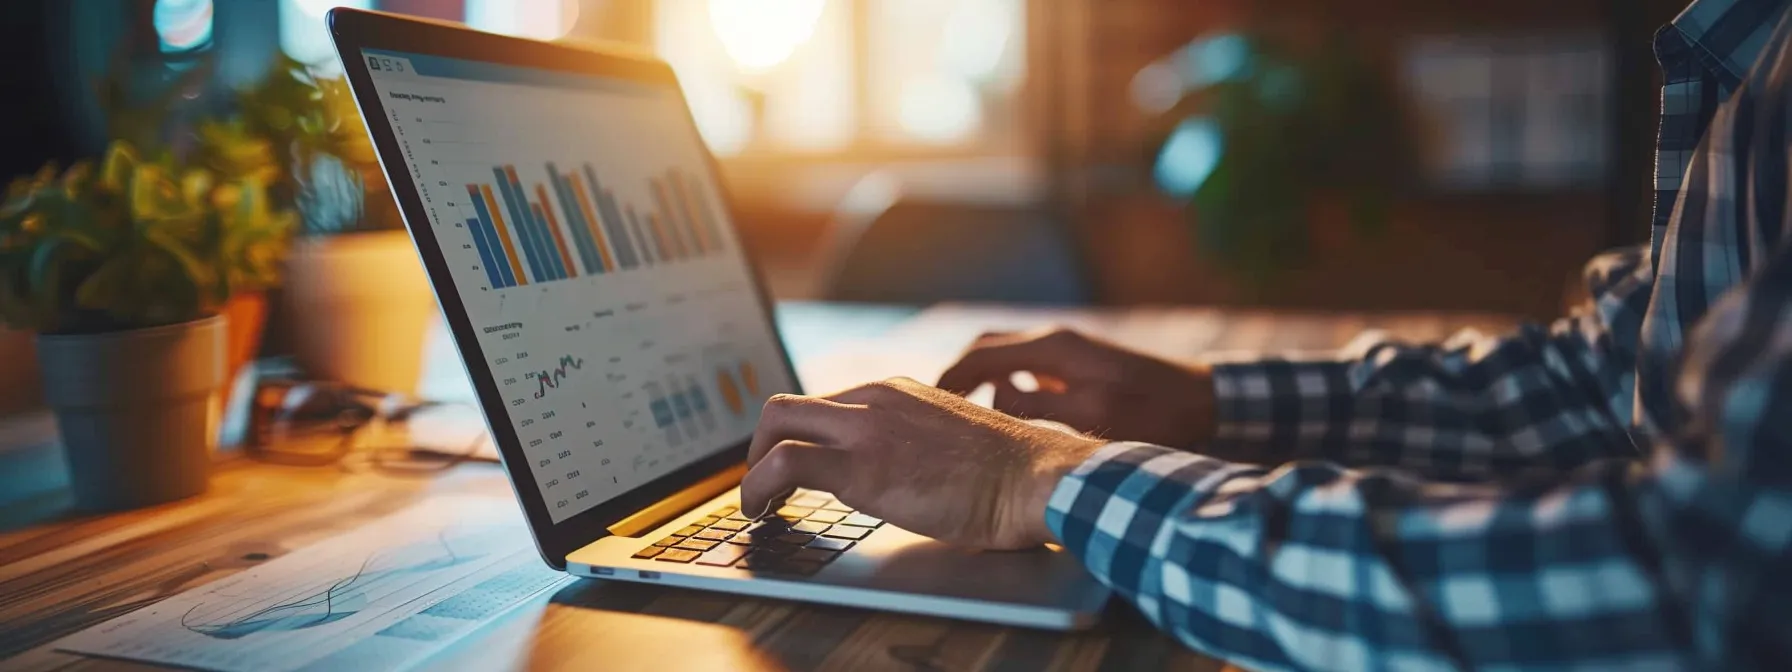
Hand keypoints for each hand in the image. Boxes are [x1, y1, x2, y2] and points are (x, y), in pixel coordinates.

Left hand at [741, 378, 1104, 549]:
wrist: (1036, 477)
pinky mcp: (861, 467)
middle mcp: (876, 399)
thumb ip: (920, 445)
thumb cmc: (1013, 474)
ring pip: (776, 425)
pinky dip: (758, 488)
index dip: (800, 437)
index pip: (826, 403)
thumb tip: (906, 474)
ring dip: (755, 468)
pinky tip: (761, 512)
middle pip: (788, 406)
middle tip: (765, 483)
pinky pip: (784, 464)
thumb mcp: (955, 442)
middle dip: (763, 445)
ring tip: (758, 504)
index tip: (793, 466)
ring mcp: (866, 429)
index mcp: (898, 392)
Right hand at [936, 328, 1216, 447]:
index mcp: (1054, 347)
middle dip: (956, 377)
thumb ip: (1040, 405)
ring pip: (1003, 357)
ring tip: (961, 417)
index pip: (981, 354)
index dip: (949, 380)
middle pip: (985, 348)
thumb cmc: (1156, 412)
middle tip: (934, 412)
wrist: (1204, 402)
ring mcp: (1066, 354)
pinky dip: (1002, 387)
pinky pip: (1024, 371)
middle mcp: (1055, 341)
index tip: (926, 408)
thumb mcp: (1095, 413)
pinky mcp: (1076, 368)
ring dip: (979, 381)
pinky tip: (1002, 418)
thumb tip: (994, 400)